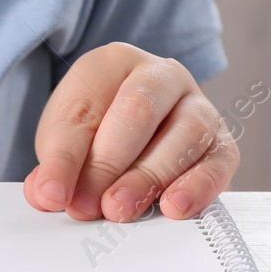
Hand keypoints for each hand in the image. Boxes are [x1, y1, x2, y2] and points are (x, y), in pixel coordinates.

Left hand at [23, 42, 237, 221]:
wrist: (134, 134)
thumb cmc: (97, 130)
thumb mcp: (64, 139)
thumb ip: (56, 164)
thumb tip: (48, 193)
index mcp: (114, 62)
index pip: (87, 106)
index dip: (65, 157)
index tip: (51, 194)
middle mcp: (163, 75)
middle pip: (139, 111)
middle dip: (107, 164)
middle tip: (87, 205)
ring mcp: (199, 106)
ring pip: (185, 134)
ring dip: (149, 178)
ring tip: (119, 209)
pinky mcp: (222, 143)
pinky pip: (219, 162)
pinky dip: (198, 186)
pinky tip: (173, 208)